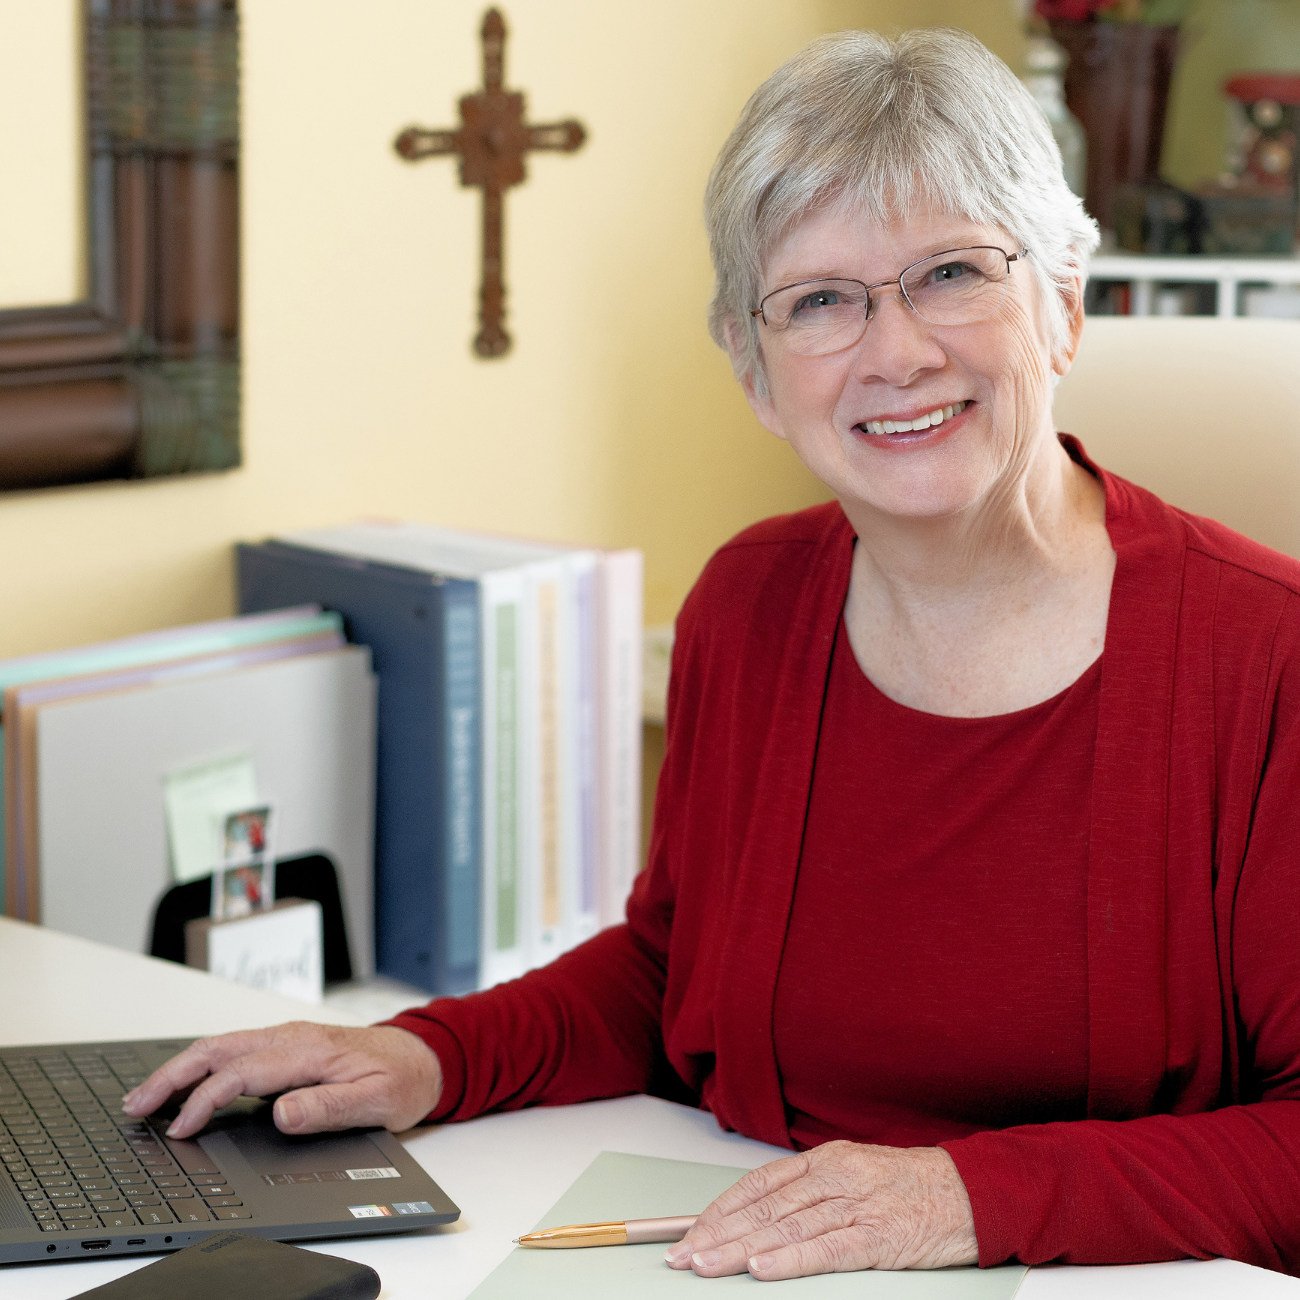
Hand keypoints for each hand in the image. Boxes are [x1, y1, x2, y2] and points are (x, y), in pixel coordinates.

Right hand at [120, 1022, 442, 1137]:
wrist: (425, 1056)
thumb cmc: (402, 1078)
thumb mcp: (375, 1101)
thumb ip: (327, 1107)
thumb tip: (280, 1113)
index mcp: (309, 1050)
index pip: (242, 1073)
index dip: (204, 1100)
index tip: (180, 1129)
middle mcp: (293, 1037)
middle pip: (218, 1049)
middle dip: (172, 1075)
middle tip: (137, 1105)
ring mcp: (288, 1038)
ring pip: (222, 1046)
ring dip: (181, 1069)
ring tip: (148, 1097)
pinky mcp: (288, 1045)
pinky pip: (236, 1050)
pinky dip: (202, 1066)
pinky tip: (188, 1085)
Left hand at [663, 1141, 976, 1279]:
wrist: (972, 1192)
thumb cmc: (912, 1186)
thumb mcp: (856, 1174)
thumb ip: (812, 1192)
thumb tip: (761, 1216)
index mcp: (826, 1160)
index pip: (759, 1184)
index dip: (721, 1209)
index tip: (691, 1231)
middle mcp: (835, 1177)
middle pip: (764, 1207)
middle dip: (718, 1233)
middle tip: (683, 1255)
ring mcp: (856, 1205)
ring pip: (785, 1227)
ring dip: (740, 1249)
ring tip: (707, 1264)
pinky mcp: (878, 1237)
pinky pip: (826, 1249)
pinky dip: (790, 1258)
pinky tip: (762, 1267)